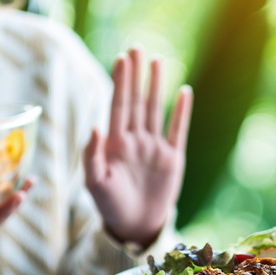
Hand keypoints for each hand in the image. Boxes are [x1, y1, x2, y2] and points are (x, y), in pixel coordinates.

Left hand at [84, 46, 192, 247]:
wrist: (136, 226)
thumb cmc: (111, 206)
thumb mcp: (96, 183)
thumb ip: (91, 156)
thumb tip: (94, 126)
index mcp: (115, 144)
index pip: (118, 106)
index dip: (120, 82)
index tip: (121, 58)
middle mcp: (135, 140)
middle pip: (136, 101)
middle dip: (136, 76)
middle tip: (136, 49)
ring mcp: (154, 147)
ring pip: (155, 110)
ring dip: (156, 86)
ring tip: (158, 61)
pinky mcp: (173, 158)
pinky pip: (178, 130)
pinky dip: (181, 112)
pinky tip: (184, 92)